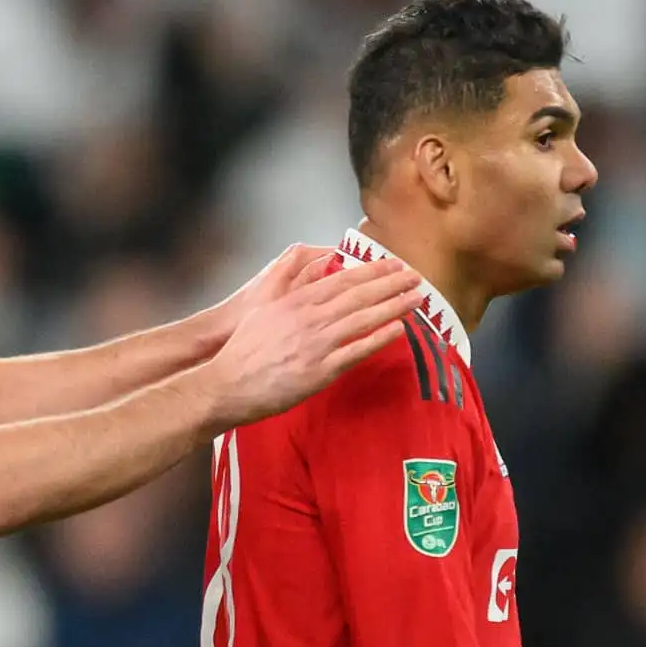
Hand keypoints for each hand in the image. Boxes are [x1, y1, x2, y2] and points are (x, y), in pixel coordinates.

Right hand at [200, 257, 420, 429]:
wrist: (228, 382)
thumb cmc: (243, 346)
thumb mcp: (263, 304)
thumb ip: (288, 282)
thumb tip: (312, 263)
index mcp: (297, 301)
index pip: (344, 279)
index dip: (372, 270)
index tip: (393, 263)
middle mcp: (310, 318)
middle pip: (360, 295)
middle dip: (391, 283)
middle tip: (416, 276)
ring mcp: (317, 344)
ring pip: (364, 320)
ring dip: (394, 307)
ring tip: (417, 299)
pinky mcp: (321, 371)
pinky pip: (357, 352)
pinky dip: (379, 339)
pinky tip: (398, 331)